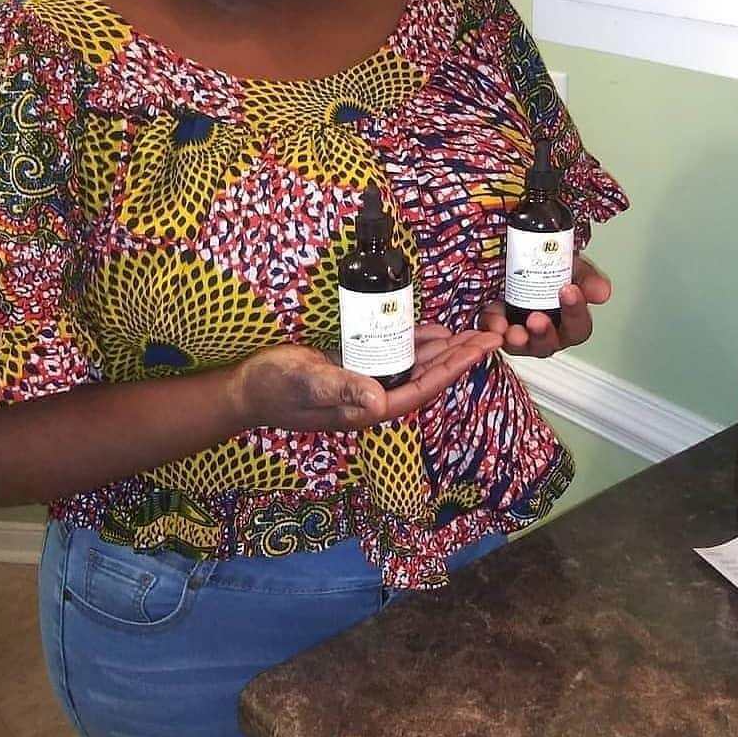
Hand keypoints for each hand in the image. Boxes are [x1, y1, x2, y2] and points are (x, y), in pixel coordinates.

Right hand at [227, 324, 502, 431]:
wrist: (246, 388)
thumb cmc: (275, 387)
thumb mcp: (307, 383)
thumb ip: (341, 390)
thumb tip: (381, 401)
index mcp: (368, 407)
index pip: (423, 388)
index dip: (455, 368)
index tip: (481, 349)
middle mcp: (373, 397)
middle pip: (427, 376)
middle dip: (459, 356)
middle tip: (491, 333)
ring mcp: (364, 383)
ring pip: (414, 366)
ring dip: (443, 349)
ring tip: (471, 329)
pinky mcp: (354, 368)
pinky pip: (394, 357)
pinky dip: (415, 342)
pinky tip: (432, 330)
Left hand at [479, 255, 612, 358]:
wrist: (520, 256)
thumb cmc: (550, 266)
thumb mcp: (572, 265)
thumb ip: (587, 277)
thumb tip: (602, 293)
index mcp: (569, 321)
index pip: (579, 327)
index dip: (576, 311)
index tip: (569, 290)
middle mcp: (547, 333)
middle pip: (549, 344)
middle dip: (543, 333)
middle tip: (537, 318)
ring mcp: (521, 334)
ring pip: (520, 346)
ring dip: (517, 339)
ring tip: (513, 330)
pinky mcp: (497, 327)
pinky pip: (493, 333)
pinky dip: (491, 326)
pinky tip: (493, 316)